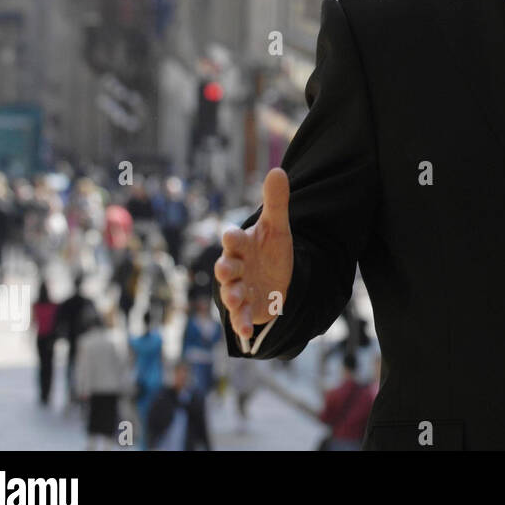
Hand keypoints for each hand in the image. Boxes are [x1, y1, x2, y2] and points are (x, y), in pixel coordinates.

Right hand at [215, 168, 293, 340]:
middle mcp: (235, 267)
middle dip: (226, 269)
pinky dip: (240, 324)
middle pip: (225, 267)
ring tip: (235, 298)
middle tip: (229, 270)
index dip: (233, 238)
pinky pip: (239, 317)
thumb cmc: (271, 249)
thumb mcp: (278, 227)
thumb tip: (278, 170)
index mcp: (241, 245)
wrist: (279, 277)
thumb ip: (276, 202)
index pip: (233, 239)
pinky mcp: (246, 308)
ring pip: (230, 292)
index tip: (233, 236)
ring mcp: (238, 289)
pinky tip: (246, 334)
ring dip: (231, 296)